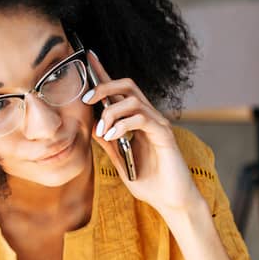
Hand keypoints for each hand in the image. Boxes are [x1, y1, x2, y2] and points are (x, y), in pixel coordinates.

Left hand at [83, 51, 203, 214]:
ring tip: (103, 131)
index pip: (119, 92)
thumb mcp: (121, 162)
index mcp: (137, 122)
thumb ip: (109, 145)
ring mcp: (157, 124)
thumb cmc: (150, 183)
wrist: (171, 201)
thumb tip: (91, 129)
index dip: (104, 74)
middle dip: (104, 86)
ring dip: (111, 112)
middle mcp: (148, 117)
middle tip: (87, 99)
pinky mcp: (164, 134)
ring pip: (132, 100)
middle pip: (126, 86)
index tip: (88, 57)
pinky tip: (112, 136)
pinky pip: (141, 118)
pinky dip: (123, 124)